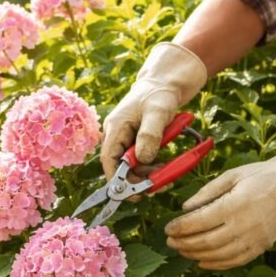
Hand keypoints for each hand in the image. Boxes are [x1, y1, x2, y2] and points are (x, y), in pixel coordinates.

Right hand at [101, 42, 206, 179]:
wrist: (166, 83)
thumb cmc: (160, 93)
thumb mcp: (158, 112)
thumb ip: (150, 136)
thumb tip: (143, 160)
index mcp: (116, 128)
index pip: (108, 160)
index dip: (117, 180)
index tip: (131, 193)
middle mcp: (117, 136)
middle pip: (121, 167)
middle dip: (138, 179)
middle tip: (159, 186)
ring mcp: (127, 140)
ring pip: (133, 167)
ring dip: (148, 175)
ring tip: (167, 175)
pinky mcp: (137, 142)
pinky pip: (142, 162)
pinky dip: (153, 168)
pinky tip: (166, 167)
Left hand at [165, 141, 275, 269]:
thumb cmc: (261, 177)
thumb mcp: (232, 176)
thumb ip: (207, 192)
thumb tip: (185, 208)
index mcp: (234, 205)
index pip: (198, 222)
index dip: (179, 228)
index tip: (168, 228)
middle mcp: (243, 225)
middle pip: (205, 242)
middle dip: (183, 243)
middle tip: (170, 241)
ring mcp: (253, 239)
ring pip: (217, 255)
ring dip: (195, 255)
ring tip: (182, 250)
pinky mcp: (260, 248)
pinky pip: (234, 261)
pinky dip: (215, 264)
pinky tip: (201, 261)